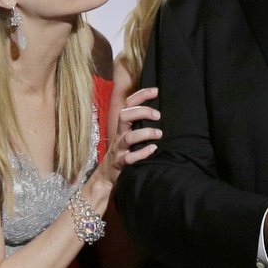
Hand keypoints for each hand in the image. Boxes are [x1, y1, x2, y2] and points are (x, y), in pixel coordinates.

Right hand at [92, 81, 160, 196]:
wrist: (106, 177)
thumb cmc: (123, 152)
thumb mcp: (128, 135)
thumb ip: (139, 124)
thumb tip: (160, 111)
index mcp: (122, 126)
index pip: (128, 105)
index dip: (141, 95)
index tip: (156, 90)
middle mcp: (119, 135)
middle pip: (124, 116)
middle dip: (141, 112)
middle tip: (158, 115)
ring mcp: (119, 149)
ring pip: (128, 137)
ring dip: (145, 133)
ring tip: (159, 134)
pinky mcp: (120, 164)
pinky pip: (129, 158)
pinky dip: (142, 153)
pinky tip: (153, 150)